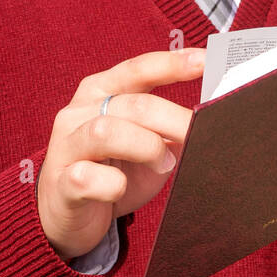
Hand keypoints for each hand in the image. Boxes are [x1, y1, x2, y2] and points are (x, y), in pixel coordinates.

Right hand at [36, 48, 204, 261]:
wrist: (69, 215)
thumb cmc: (115, 171)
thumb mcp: (147, 143)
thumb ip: (171, 128)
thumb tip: (215, 120)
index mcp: (101, 91)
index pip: (138, 69)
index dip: (173, 63)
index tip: (205, 61)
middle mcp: (80, 112)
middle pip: (135, 104)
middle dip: (174, 119)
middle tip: (201, 135)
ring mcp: (67, 146)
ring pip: (108, 131)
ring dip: (146, 147)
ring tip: (164, 165)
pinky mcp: (61, 183)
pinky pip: (87, 177)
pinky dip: (112, 184)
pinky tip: (120, 189)